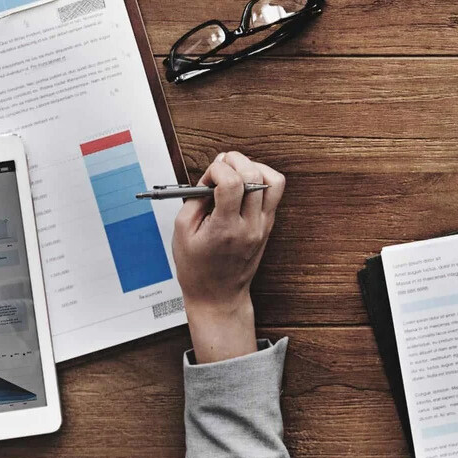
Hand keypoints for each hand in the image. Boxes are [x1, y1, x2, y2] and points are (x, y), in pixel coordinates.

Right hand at [172, 151, 285, 361]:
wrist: (218, 297)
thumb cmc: (197, 269)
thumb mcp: (182, 232)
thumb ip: (194, 198)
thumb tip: (211, 175)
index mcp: (225, 229)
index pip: (232, 184)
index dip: (217, 169)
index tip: (207, 176)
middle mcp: (249, 226)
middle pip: (255, 176)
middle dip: (235, 161)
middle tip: (221, 167)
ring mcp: (263, 226)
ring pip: (273, 180)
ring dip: (254, 167)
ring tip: (236, 172)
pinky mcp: (269, 225)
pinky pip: (275, 192)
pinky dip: (261, 179)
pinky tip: (244, 184)